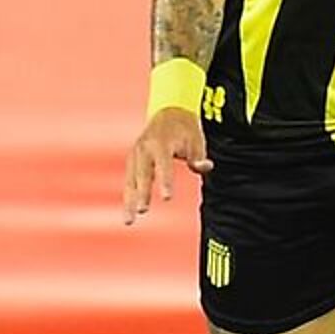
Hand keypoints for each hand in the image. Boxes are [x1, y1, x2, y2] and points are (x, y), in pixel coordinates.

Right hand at [123, 107, 211, 223]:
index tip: (166, 198)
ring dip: (129, 200)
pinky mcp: (132, 161)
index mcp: (161, 143)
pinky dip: (128, 196)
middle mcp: (144, 149)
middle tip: (142, 210)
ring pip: (131, 180)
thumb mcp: (197, 140)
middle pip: (143, 174)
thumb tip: (205, 167)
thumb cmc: (185, 130)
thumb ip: (199, 157)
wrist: (169, 112)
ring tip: (129, 221)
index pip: (164, 165)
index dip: (165, 181)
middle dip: (142, 193)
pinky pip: (129, 181)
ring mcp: (136, 155)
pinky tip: (128, 213)